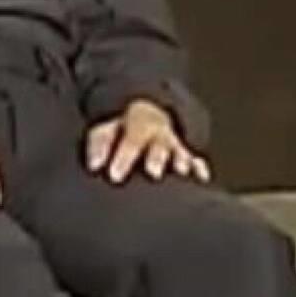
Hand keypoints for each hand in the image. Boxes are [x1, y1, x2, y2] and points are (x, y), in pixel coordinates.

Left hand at [85, 99, 210, 184]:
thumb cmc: (122, 133)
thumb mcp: (106, 131)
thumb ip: (99, 146)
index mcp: (139, 123)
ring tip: (181, 172)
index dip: (124, 156)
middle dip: (157, 157)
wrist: (147, 119)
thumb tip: (94, 166)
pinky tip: (202, 177)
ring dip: (182, 162)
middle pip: (160, 144)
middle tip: (153, 173)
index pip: (132, 138)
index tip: (114, 175)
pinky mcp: (187, 158)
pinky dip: (199, 169)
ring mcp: (176, 146)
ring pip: (181, 152)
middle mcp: (160, 134)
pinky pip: (196, 161)